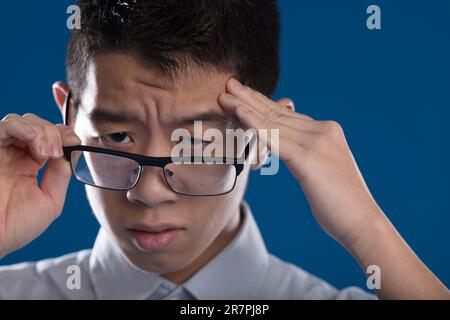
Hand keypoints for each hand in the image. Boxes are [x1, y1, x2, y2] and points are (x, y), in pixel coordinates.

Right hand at [0, 113, 80, 257]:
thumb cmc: (15, 227)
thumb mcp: (50, 201)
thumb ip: (60, 175)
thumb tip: (69, 153)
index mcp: (28, 166)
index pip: (48, 138)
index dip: (63, 134)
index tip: (74, 141)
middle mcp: (13, 155)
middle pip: (36, 126)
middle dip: (53, 133)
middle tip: (57, 151)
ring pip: (20, 122)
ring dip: (40, 131)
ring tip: (45, 151)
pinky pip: (1, 127)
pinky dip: (19, 126)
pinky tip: (32, 138)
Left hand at [219, 78, 381, 249]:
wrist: (362, 222)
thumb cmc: (339, 203)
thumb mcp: (320, 170)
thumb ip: (304, 152)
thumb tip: (287, 147)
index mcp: (326, 131)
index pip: (287, 115)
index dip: (262, 103)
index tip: (243, 95)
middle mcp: (323, 130)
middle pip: (278, 113)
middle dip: (250, 98)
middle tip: (229, 84)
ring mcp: (317, 142)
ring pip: (273, 122)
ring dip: (246, 108)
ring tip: (225, 96)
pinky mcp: (309, 158)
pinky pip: (275, 138)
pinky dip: (254, 125)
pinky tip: (239, 114)